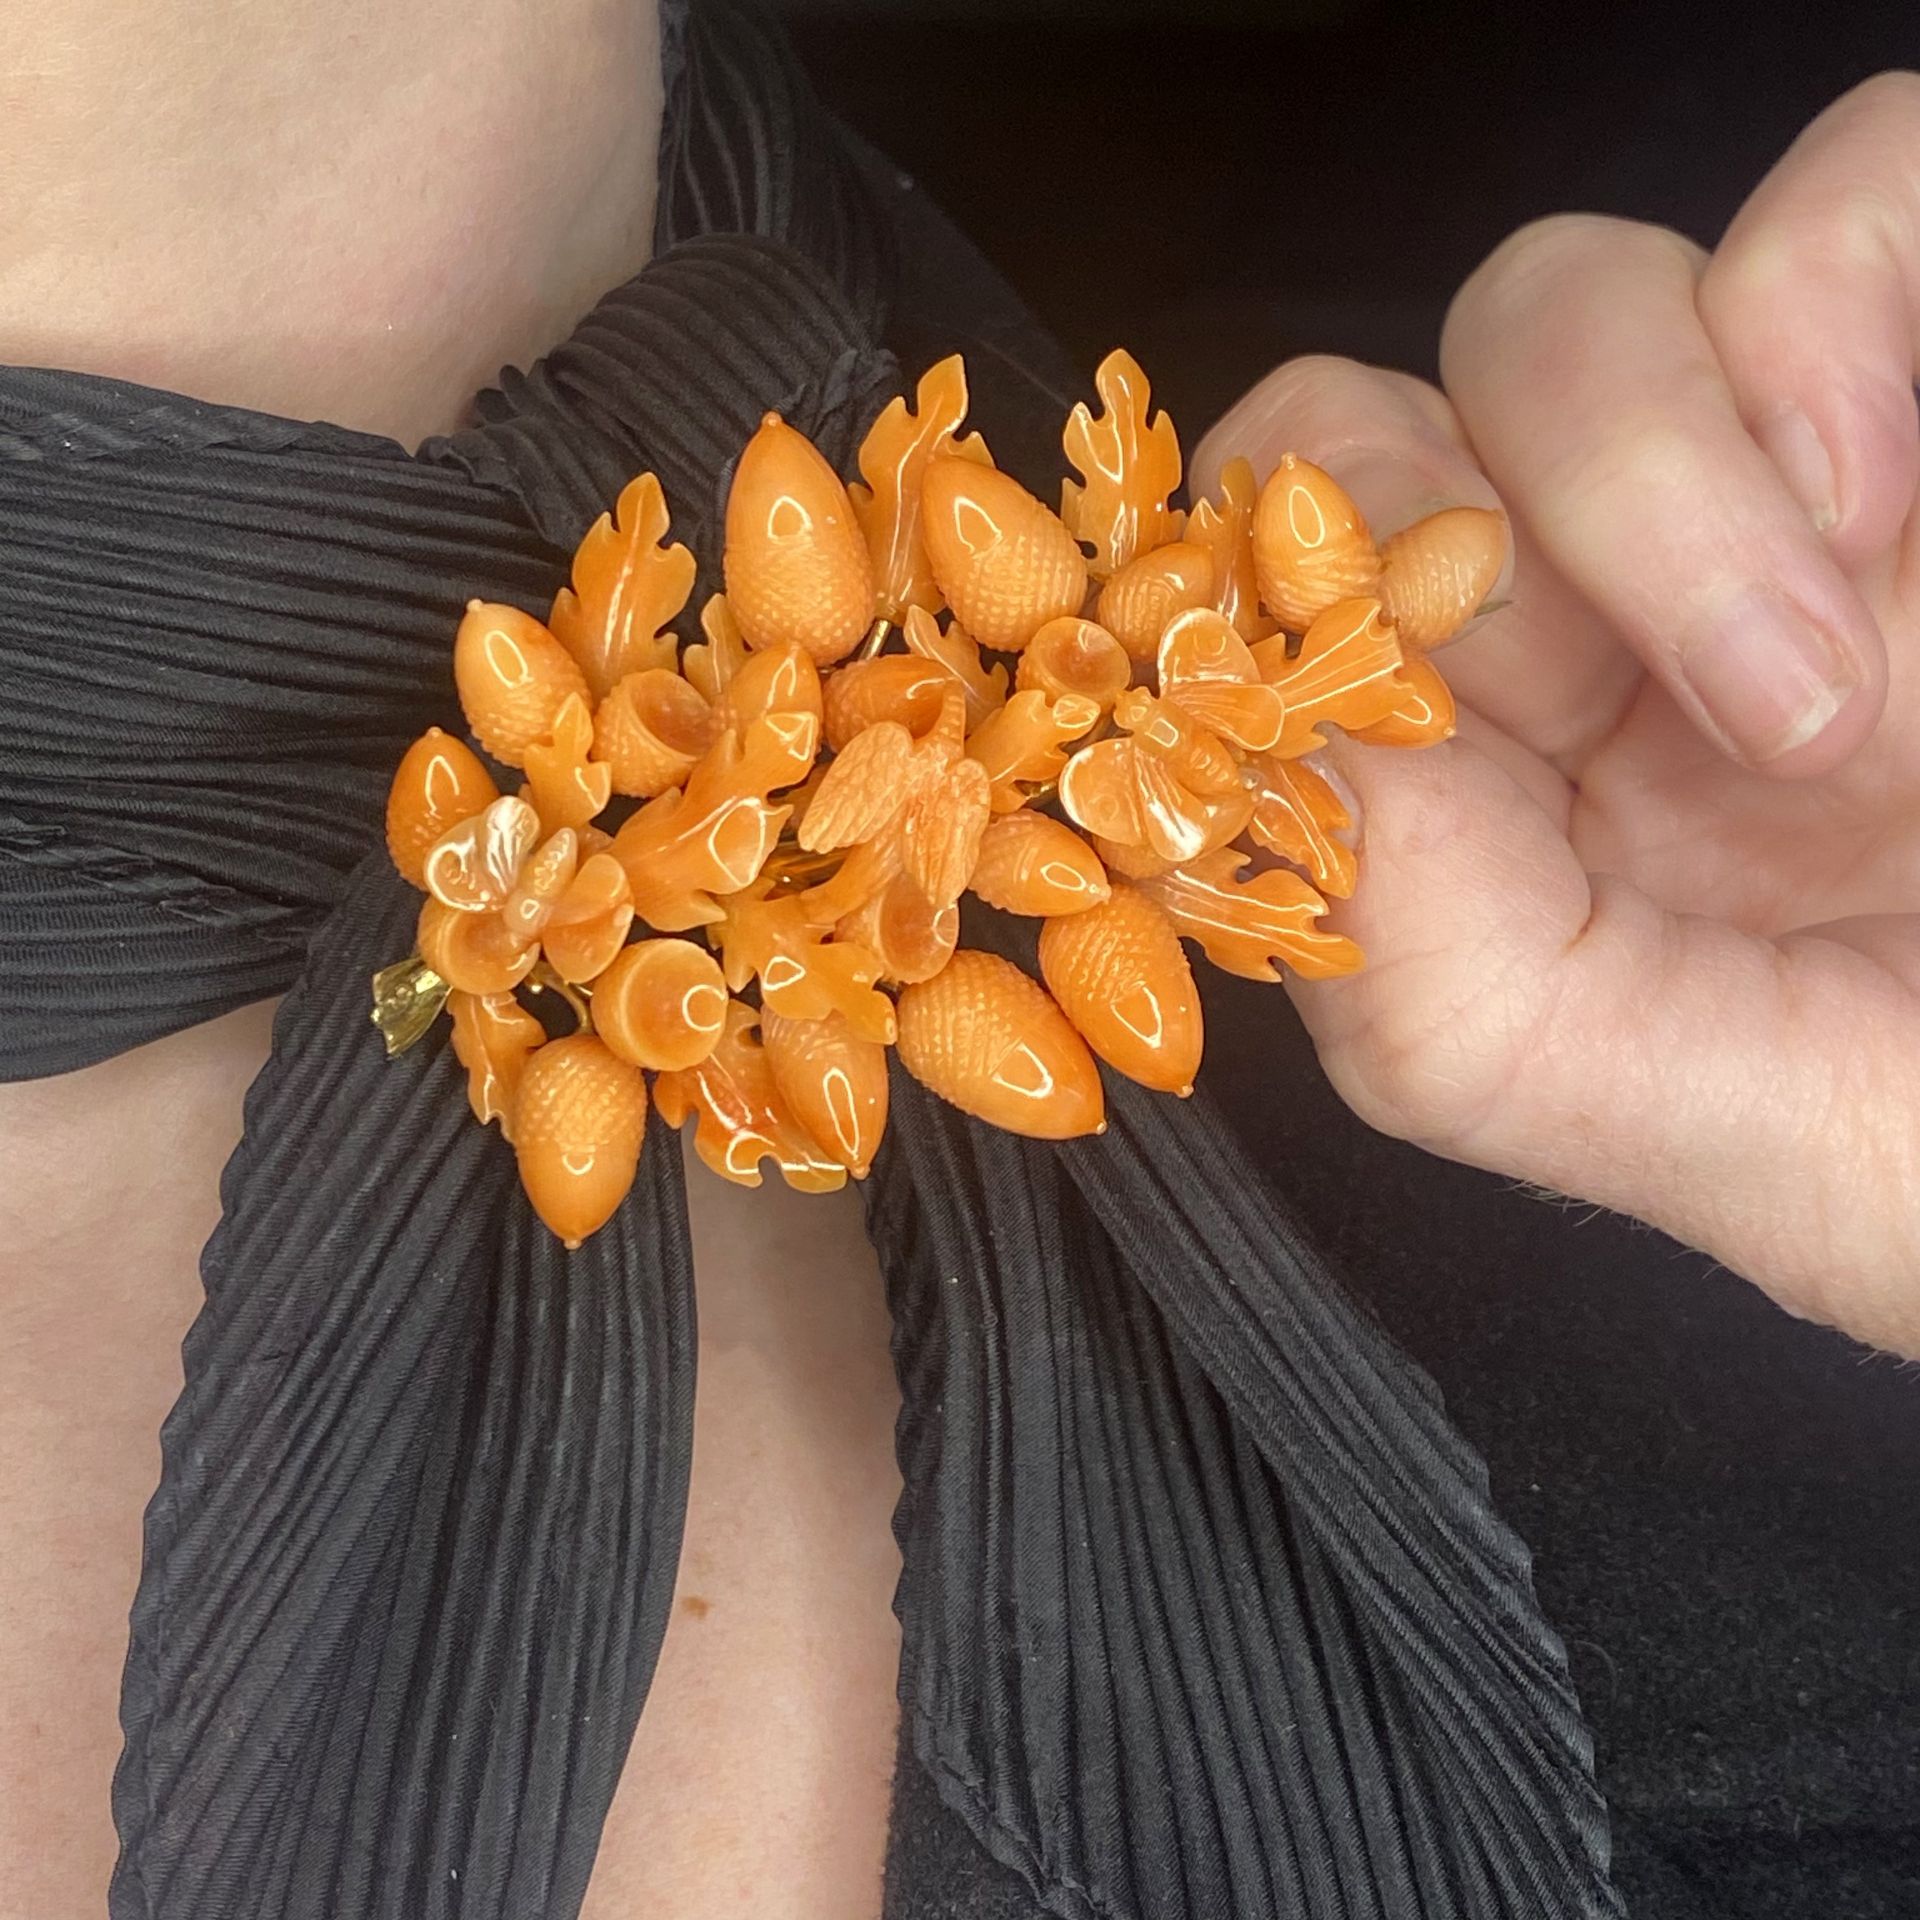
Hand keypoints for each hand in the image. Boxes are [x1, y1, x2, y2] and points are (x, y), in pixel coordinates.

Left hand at [1197, 74, 1919, 1352]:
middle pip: (1363, 434)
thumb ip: (1450, 994)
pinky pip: (1856, 182)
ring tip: (1815, 694)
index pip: (1267, 616)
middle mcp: (1599, 629)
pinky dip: (1825, 314)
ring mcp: (1774, 483)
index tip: (1335, 683)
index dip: (1254, 617)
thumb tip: (1299, 775)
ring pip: (1560, 306)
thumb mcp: (1695, 1126)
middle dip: (1433, 542)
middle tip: (1591, 698)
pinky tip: (1883, 507)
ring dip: (1645, 476)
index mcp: (1501, 796)